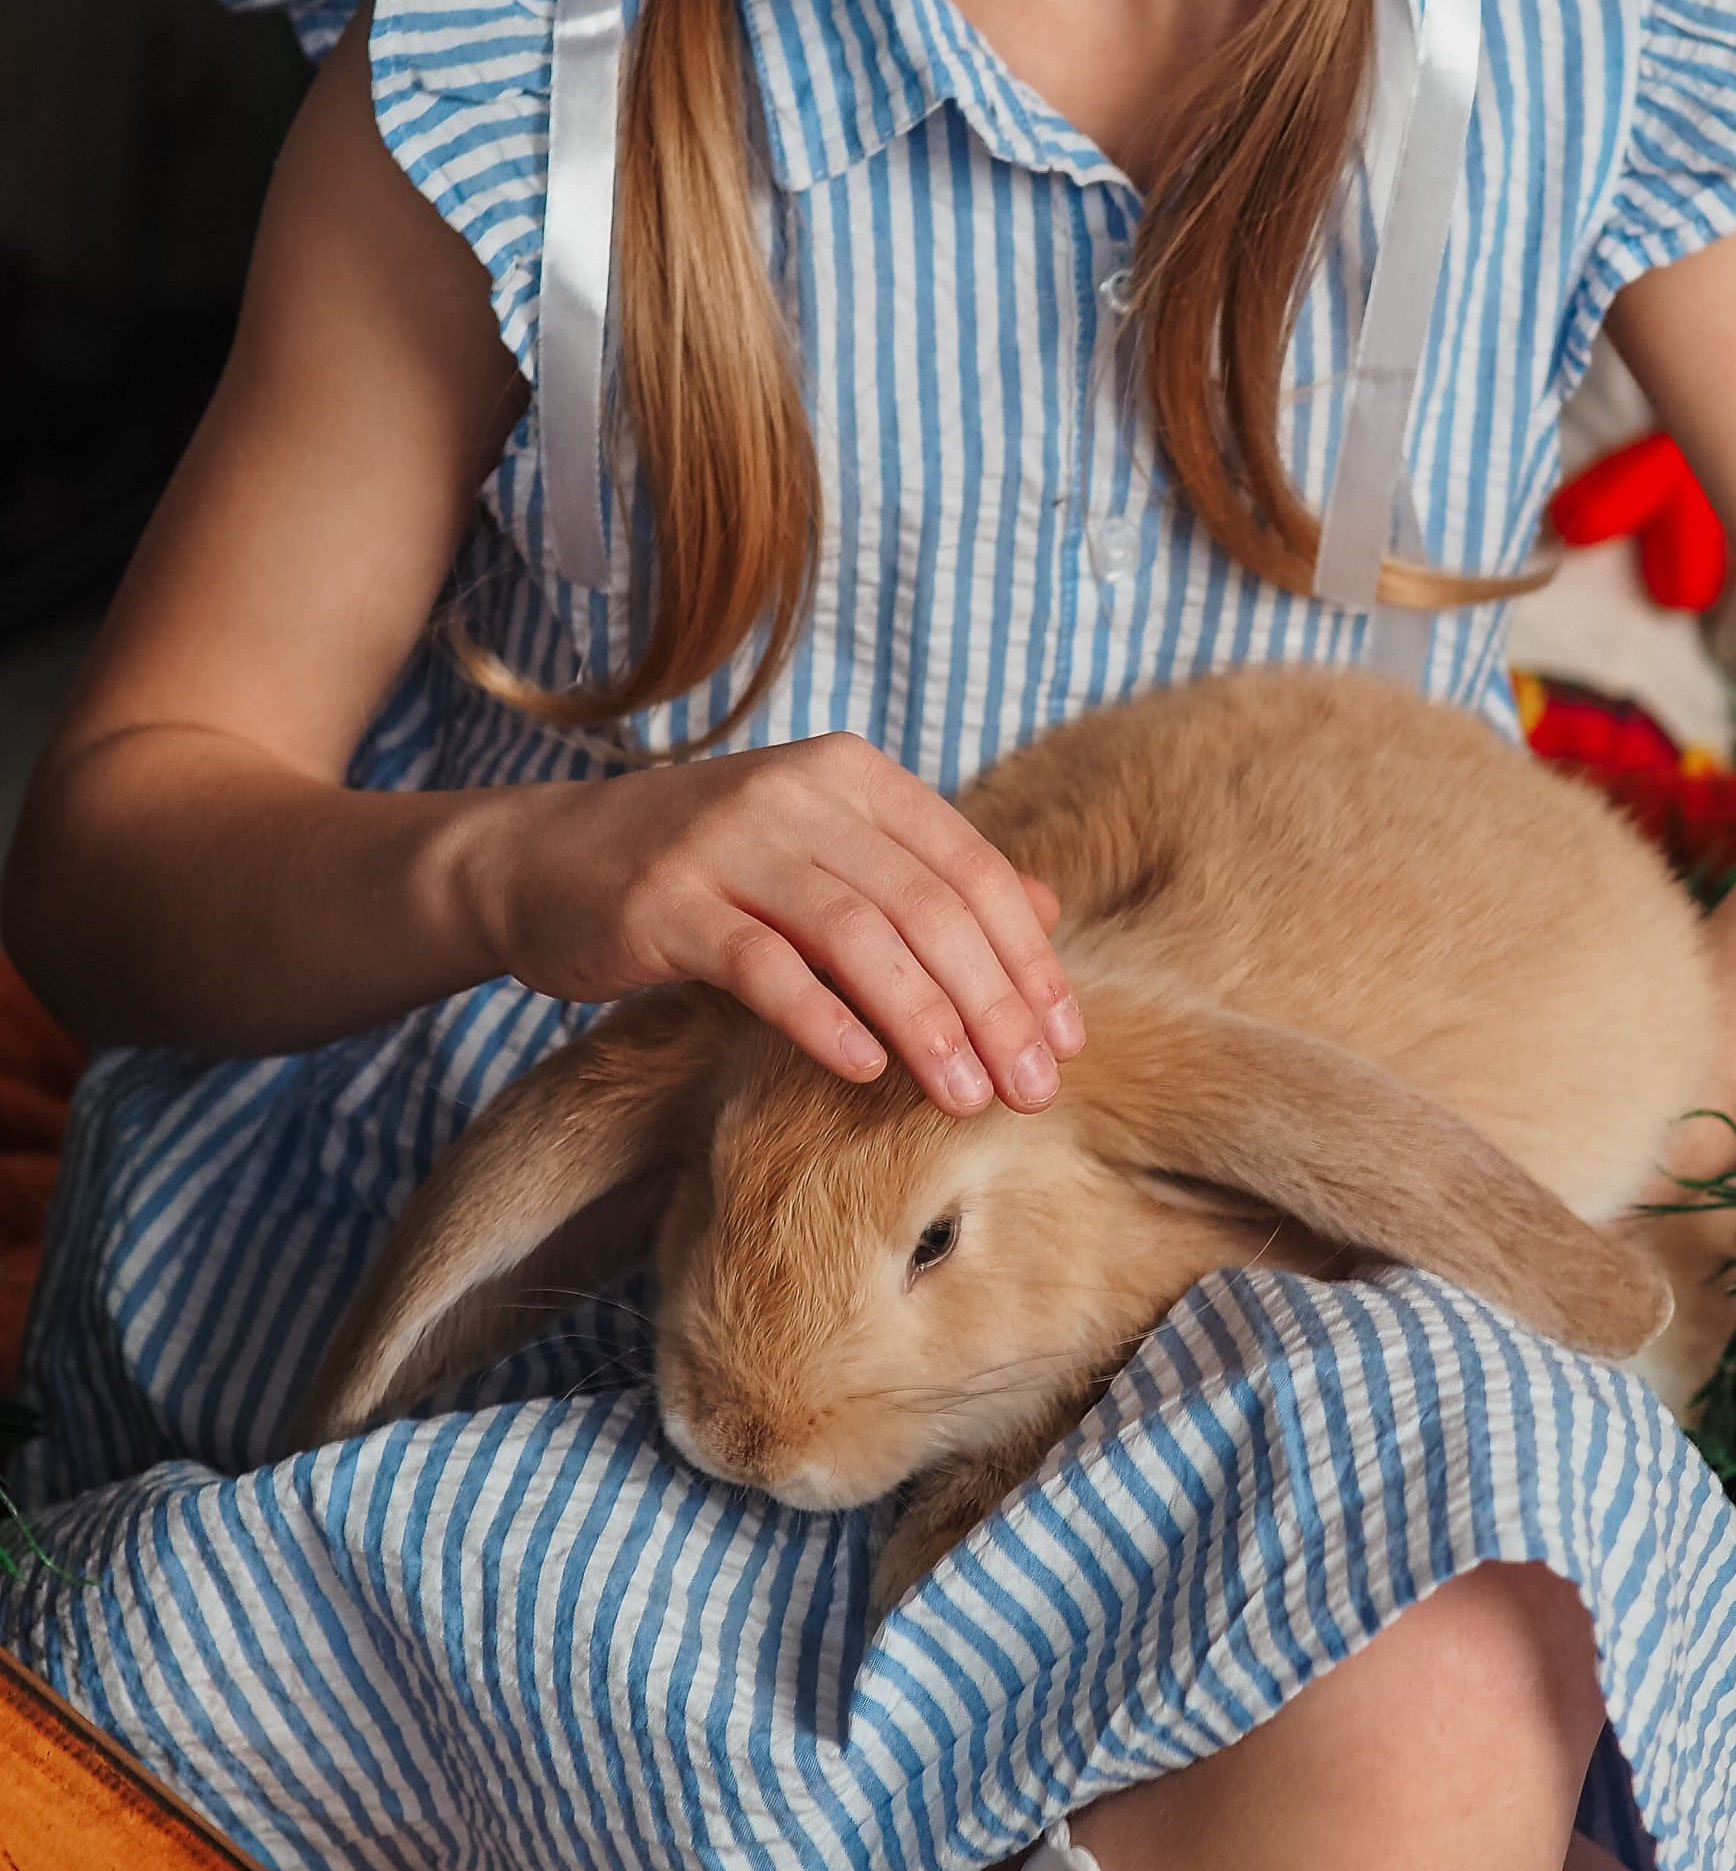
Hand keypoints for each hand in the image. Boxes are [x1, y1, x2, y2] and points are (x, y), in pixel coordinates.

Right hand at [467, 735, 1082, 1111]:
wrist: (537, 860)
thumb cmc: (699, 870)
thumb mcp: (821, 854)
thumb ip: (925, 875)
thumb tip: (1044, 911)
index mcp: (852, 774)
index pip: (970, 868)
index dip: (1027, 959)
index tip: (1063, 1042)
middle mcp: (798, 792)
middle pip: (928, 906)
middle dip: (993, 1006)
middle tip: (1030, 1090)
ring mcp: (727, 841)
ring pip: (858, 935)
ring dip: (925, 1023)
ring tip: (965, 1096)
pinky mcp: (664, 900)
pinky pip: (762, 964)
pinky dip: (822, 1018)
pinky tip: (865, 1069)